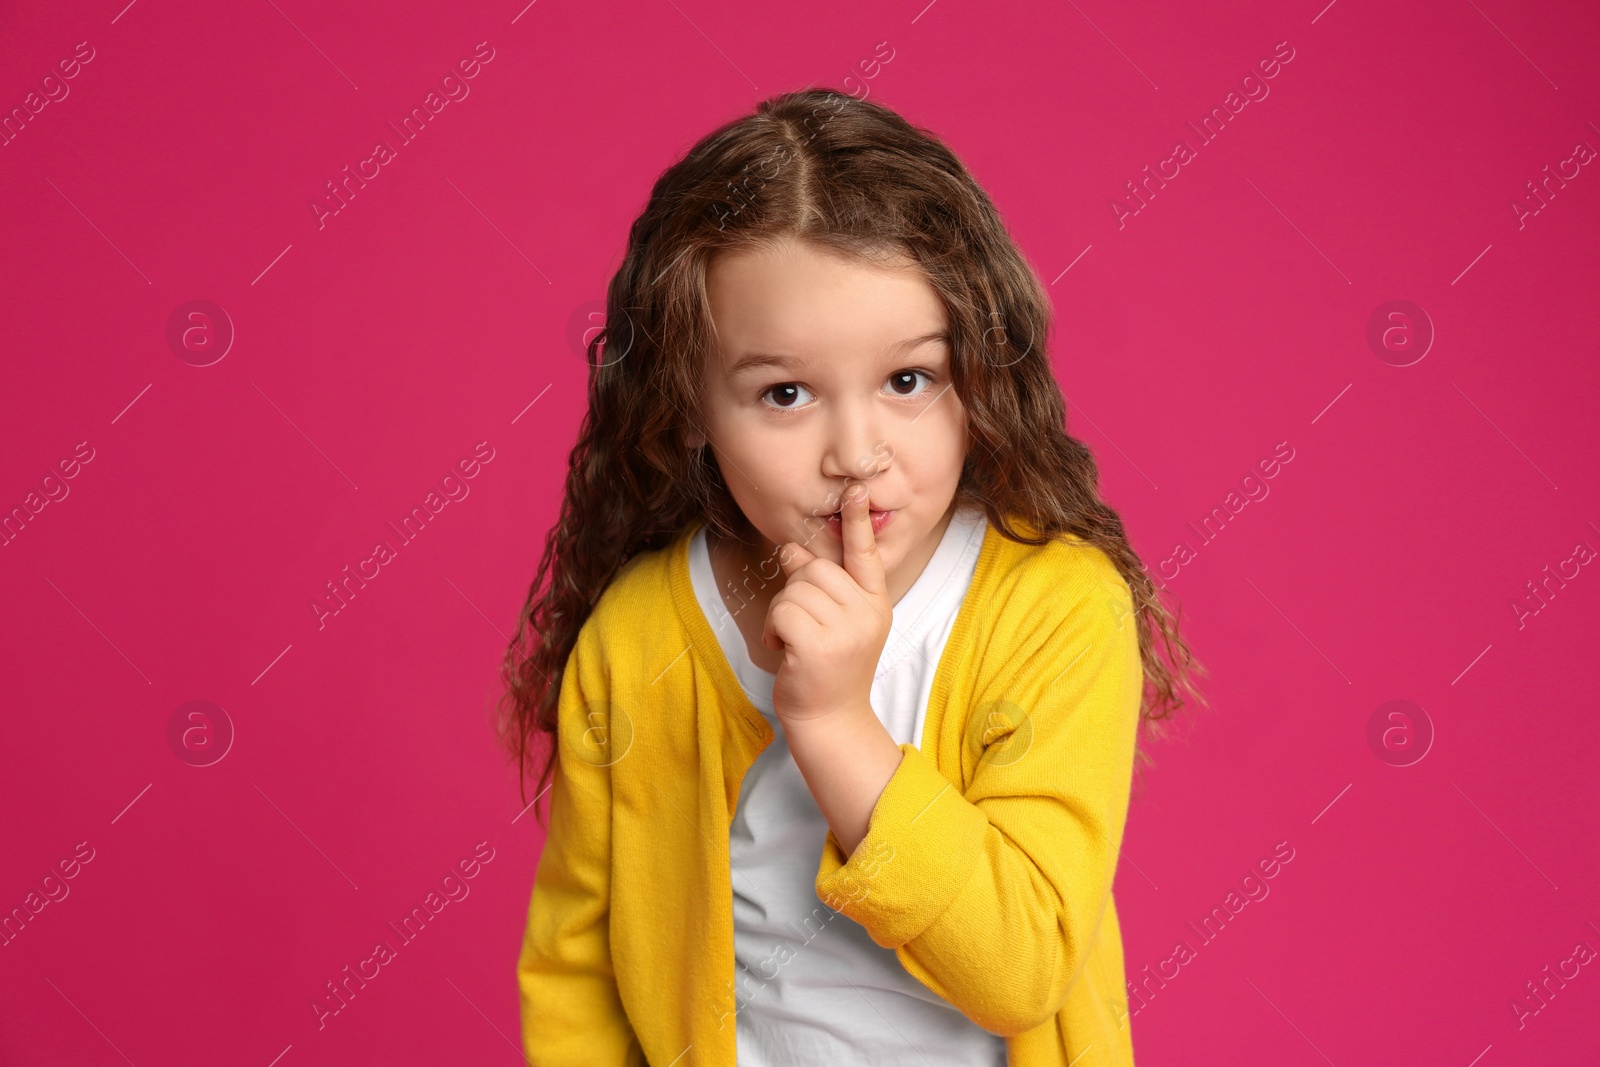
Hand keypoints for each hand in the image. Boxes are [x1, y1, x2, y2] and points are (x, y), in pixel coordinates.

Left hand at [762, 482, 891, 723]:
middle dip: (795, 590)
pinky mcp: (820, 646)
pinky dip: (773, 629)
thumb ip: (821, 585)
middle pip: (815, 568)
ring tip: (792, 640)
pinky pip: (782, 611)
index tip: (854, 489)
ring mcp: (847, 630)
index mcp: (875, 602)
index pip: (866, 554)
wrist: (831, 720)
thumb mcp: (836, 623)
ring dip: (781, 613)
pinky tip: (783, 649)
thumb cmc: (828, 669)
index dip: (857, 521)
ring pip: (795, 589)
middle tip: (798, 623)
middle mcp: (867, 612)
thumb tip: (792, 548)